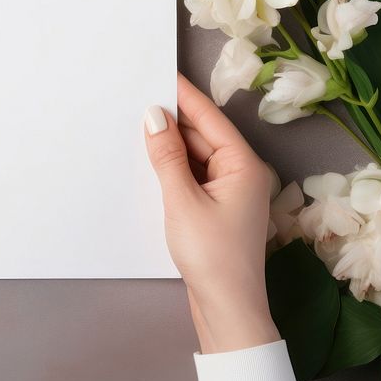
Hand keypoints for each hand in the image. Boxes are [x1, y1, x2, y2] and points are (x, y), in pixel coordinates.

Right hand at [144, 74, 279, 353]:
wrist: (227, 308)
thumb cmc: (212, 255)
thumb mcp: (183, 200)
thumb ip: (167, 156)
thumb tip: (154, 116)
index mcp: (243, 165)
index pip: (209, 118)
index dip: (184, 95)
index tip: (161, 72)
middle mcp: (241, 173)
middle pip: (203, 135)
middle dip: (173, 119)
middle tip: (138, 97)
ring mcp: (229, 192)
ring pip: (196, 156)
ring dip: (171, 145)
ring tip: (137, 125)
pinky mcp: (216, 209)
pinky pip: (193, 176)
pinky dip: (173, 167)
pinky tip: (151, 161)